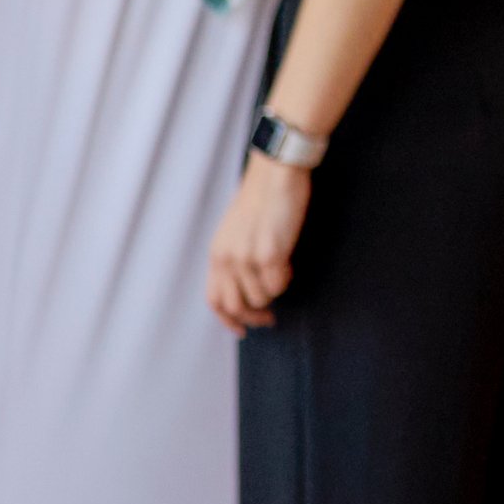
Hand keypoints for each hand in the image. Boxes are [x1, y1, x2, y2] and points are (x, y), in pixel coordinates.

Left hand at [207, 151, 312, 333]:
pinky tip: (289, 262)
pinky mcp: (270, 255)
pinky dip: (286, 279)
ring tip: (283, 270)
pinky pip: (278, 285)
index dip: (228, 320)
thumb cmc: (263, 198)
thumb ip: (236, 257)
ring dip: (274, 291)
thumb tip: (247, 285)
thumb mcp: (238, 232)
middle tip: (270, 318)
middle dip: (253, 317)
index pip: (214, 299)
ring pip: (260, 298)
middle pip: (234, 306)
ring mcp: (247, 258)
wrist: (276, 174)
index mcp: (217, 254)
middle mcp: (227, 259)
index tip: (243, 329)